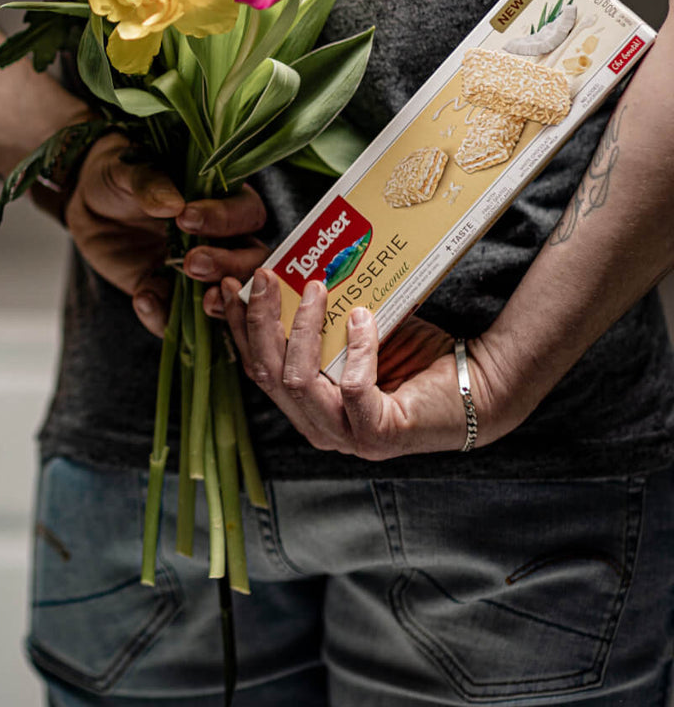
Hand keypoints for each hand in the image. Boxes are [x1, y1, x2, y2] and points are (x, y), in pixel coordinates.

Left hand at [65, 133, 269, 335]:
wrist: (90, 206)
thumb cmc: (120, 177)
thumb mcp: (128, 171)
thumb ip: (150, 183)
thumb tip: (173, 204)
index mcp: (222, 201)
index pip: (245, 213)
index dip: (224, 219)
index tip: (186, 218)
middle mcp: (222, 241)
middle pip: (250, 261)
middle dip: (228, 266)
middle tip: (193, 264)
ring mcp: (199, 274)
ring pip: (227, 297)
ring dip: (219, 303)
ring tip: (203, 303)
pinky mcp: (170, 297)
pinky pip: (177, 317)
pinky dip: (164, 316)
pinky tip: (143, 298)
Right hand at [220, 269, 500, 458]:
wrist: (476, 385)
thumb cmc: (412, 356)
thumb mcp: (354, 332)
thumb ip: (323, 318)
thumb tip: (291, 272)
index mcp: (307, 406)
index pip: (257, 368)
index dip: (239, 328)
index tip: (233, 286)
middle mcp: (320, 427)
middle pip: (268, 375)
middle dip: (259, 321)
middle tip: (265, 277)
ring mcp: (348, 437)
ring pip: (298, 382)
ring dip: (302, 328)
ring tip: (316, 286)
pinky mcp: (380, 435)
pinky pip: (353, 387)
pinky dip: (356, 348)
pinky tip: (363, 317)